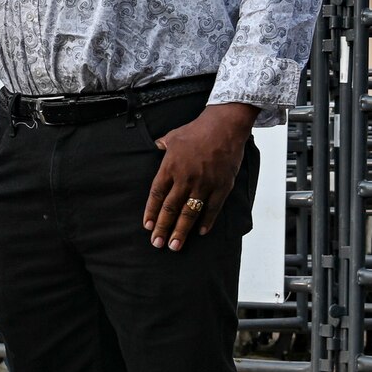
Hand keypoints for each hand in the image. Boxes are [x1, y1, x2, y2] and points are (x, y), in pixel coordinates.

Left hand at [143, 103, 257, 250]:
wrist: (224, 126)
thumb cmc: (197, 130)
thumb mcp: (174, 135)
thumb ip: (163, 145)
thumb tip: (156, 147)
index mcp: (170, 166)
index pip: (157, 194)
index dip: (152, 211)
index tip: (148, 226)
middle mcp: (185, 178)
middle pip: (171, 208)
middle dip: (163, 228)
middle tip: (157, 244)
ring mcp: (204, 183)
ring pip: (190, 212)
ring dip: (181, 231)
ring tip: (175, 245)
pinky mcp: (221, 186)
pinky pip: (212, 208)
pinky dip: (207, 221)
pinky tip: (201, 233)